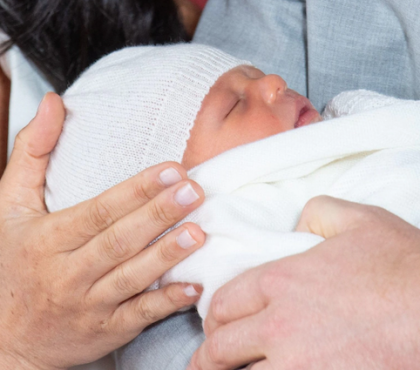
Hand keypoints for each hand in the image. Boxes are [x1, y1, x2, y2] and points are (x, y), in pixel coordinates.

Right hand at [0, 93, 205, 369]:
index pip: (99, 210)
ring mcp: (88, 304)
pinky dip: (165, 302)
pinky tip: (192, 287)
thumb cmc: (11, 263)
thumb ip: (32, 153)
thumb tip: (53, 103)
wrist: (3, 338)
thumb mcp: (9, 207)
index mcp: (48, 238)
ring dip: (166, 256)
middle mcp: (68, 272)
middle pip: (119, 240)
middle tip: (194, 191)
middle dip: (159, 214)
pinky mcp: (105, 330)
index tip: (171, 170)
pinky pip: (138, 315)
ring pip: (131, 277)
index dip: (136, 190)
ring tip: (198, 232)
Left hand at [188, 196, 419, 368]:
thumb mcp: (356, 220)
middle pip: (221, 347)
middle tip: (207, 360)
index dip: (213, 316)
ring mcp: (299, 365)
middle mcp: (279, 325)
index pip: (224, 303)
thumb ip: (315, 213)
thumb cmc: (402, 264)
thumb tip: (296, 229)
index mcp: (281, 281)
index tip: (214, 324)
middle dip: (210, 355)